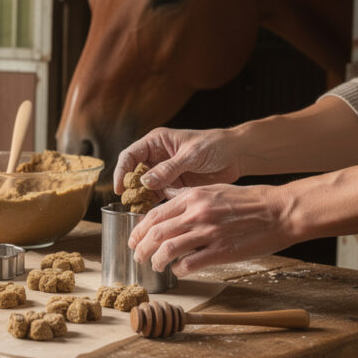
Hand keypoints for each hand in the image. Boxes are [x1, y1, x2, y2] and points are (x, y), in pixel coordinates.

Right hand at [113, 127, 243, 198]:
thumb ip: (168, 168)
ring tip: (138, 211)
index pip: (130, 155)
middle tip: (129, 202)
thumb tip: (144, 182)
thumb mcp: (191, 155)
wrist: (237, 155)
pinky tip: (151, 215)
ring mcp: (164, 172)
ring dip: (141, 198)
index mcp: (156, 142)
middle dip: (130, 188)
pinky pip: (158, 196)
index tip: (120, 188)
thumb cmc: (214, 145)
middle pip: (134, 173)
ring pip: (144, 187)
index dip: (122, 171)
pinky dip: (153, 205)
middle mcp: (156, 157)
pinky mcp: (174, 185)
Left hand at [128, 183, 295, 275]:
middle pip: (156, 233)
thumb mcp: (214, 189)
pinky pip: (191, 263)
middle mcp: (197, 213)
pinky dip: (179, 269)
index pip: (154, 215)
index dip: (139, 230)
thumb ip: (189, 195)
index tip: (134, 240)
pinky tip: (179, 270)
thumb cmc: (250, 200)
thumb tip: (168, 196)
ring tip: (155, 266)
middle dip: (141, 247)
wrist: (281, 210)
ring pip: (168, 249)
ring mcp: (209, 232)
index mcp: (193, 197)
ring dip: (156, 260)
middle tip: (138, 257)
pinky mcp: (222, 250)